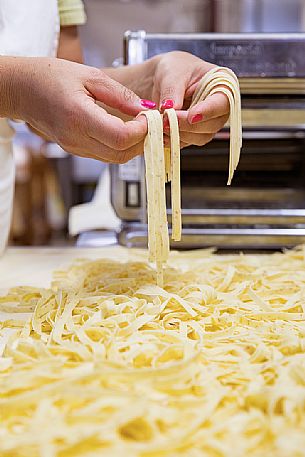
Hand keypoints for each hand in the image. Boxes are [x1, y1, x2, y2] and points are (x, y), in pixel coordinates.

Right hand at [1, 57, 149, 162]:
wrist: (22, 90)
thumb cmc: (50, 77)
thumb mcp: (90, 75)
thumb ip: (120, 94)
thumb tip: (145, 108)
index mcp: (79, 117)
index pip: (121, 137)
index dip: (142, 130)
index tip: (148, 116)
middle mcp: (76, 139)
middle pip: (122, 154)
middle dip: (142, 141)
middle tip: (149, 123)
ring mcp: (75, 148)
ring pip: (115, 159)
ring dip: (133, 146)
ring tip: (139, 126)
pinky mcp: (76, 151)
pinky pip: (105, 156)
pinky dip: (120, 147)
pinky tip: (125, 131)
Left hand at [150, 51, 229, 148]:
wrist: (164, 80)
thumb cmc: (174, 69)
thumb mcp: (171, 73)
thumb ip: (172, 90)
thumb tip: (170, 108)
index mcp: (223, 85)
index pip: (223, 102)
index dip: (208, 111)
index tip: (191, 116)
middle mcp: (220, 108)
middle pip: (211, 124)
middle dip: (187, 125)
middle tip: (166, 121)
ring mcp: (209, 123)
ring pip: (200, 137)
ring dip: (179, 134)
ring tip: (161, 124)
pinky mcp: (195, 135)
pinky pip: (187, 142)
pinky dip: (173, 140)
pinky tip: (161, 132)